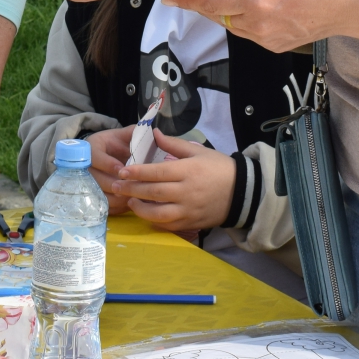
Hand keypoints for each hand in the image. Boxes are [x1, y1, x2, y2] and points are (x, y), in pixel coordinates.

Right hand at [86, 128, 133, 213]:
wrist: (105, 154)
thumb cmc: (118, 144)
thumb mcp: (124, 135)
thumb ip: (135, 133)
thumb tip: (154, 132)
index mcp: (92, 147)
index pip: (96, 157)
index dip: (108, 164)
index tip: (122, 170)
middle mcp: (85, 165)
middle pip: (95, 179)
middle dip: (113, 184)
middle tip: (131, 188)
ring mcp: (87, 182)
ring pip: (98, 194)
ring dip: (115, 197)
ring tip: (132, 198)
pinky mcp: (93, 196)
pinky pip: (102, 205)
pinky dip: (116, 206)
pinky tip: (129, 204)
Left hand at [112, 132, 236, 231]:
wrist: (243, 192)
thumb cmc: (218, 168)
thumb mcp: (198, 151)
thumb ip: (174, 144)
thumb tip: (154, 133)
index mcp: (188, 171)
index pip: (157, 172)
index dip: (137, 172)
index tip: (122, 170)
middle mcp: (186, 192)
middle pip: (154, 193)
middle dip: (132, 189)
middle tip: (116, 186)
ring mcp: (188, 210)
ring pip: (158, 214)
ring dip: (140, 208)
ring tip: (129, 201)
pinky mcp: (190, 224)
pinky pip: (168, 226)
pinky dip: (153, 221)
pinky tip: (145, 214)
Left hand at [165, 0, 358, 50]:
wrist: (345, 7)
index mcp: (257, 0)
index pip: (212, 3)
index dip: (188, 0)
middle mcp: (258, 24)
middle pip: (217, 16)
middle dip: (200, 6)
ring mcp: (266, 39)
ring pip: (231, 26)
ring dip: (221, 14)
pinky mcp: (273, 47)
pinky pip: (247, 34)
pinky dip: (240, 22)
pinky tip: (248, 10)